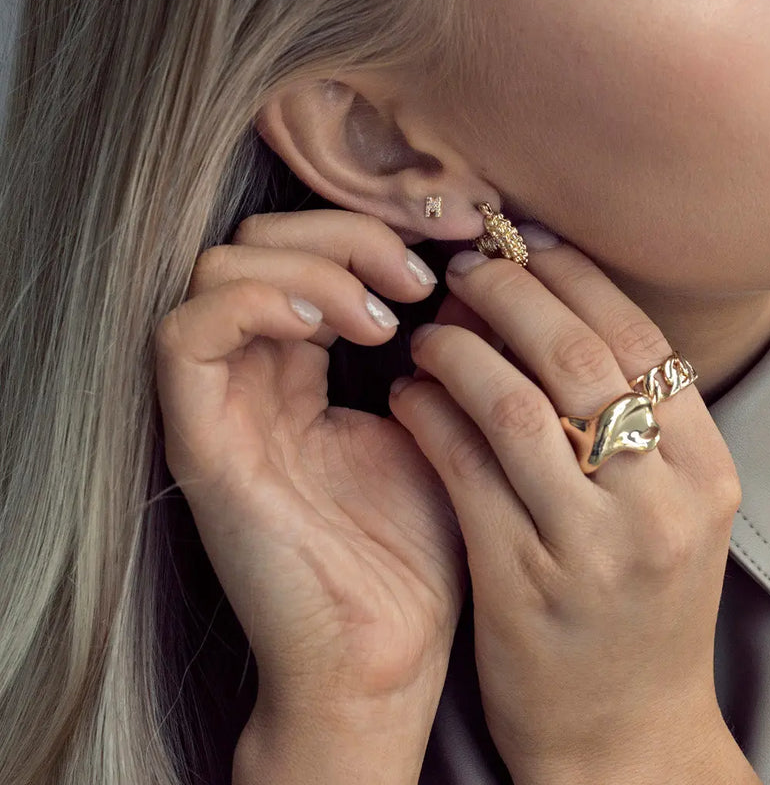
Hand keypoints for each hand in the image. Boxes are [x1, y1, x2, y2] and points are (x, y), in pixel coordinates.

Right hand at [153, 210, 466, 756]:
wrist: (390, 645)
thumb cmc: (424, 538)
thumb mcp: (446, 415)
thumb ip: (448, 342)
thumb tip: (480, 266)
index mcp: (304, 365)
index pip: (309, 249)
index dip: (375, 226)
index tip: (453, 245)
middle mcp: (254, 374)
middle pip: (259, 240)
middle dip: (345, 233)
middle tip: (418, 276)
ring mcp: (222, 405)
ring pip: (220, 268)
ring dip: (313, 263)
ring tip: (385, 314)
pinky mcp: (201, 442)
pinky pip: (187, 335)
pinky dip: (261, 302)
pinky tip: (333, 325)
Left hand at [388, 229, 752, 784]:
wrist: (628, 738)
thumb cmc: (643, 606)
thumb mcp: (674, 508)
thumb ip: (634, 417)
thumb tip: (553, 304)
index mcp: (706, 470)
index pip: (641, 338)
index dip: (577, 277)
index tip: (528, 244)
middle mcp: (661, 502)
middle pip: (578, 356)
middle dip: (512, 293)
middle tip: (466, 268)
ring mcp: (593, 547)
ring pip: (515, 404)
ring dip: (460, 349)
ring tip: (428, 331)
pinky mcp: (522, 583)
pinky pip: (464, 469)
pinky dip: (429, 414)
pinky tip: (409, 392)